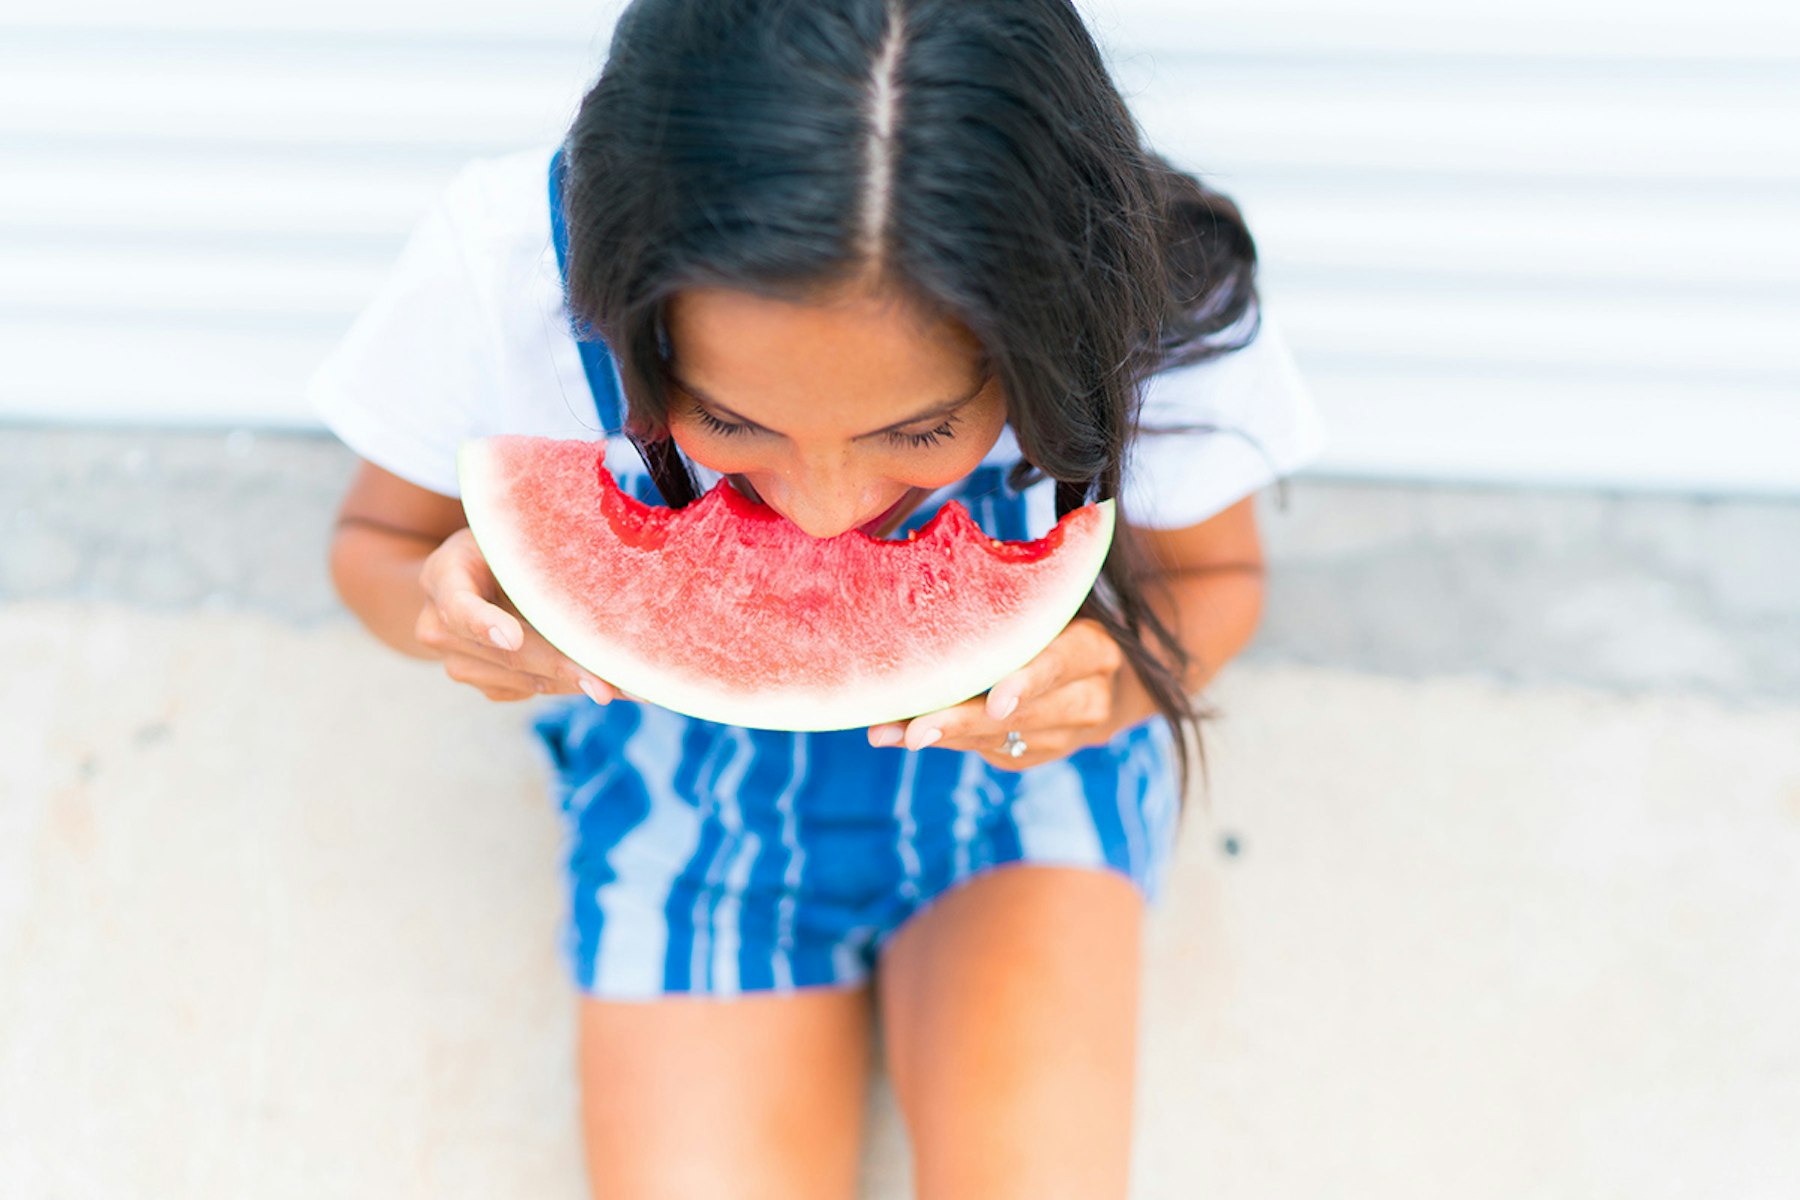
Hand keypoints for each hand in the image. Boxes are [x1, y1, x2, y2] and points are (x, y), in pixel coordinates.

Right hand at [415, 527, 627, 704]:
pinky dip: (571, 684)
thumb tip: (599, 576)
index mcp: (443, 577)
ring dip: (577, 682)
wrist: (466, 580)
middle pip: (507, 655)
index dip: (484, 623)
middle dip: (563, 668)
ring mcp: (458, 662)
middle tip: (607, 684)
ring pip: (525, 679)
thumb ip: (534, 556)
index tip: (511, 638)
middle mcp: (438, 627)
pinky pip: (532, 690)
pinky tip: (607, 680)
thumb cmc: (503, 548)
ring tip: (626, 685)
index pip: (458, 605)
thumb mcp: (511, 537)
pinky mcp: (485, 685)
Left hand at [866, 618, 1126, 769]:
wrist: (1101, 679)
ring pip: (997, 739)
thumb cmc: (1056, 620)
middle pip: (1021, 716)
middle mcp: (1087, 699)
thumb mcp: (1049, 601)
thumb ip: (1009, 594)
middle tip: (915, 731)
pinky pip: (985, 750)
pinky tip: (896, 734)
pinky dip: (942, 740)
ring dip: (939, 735)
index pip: (1060, 665)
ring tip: (885, 732)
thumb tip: (914, 545)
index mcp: (1094, 650)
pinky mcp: (1033, 755)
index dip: (1028, 684)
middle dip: (963, 723)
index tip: (995, 702)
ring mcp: (1063, 735)